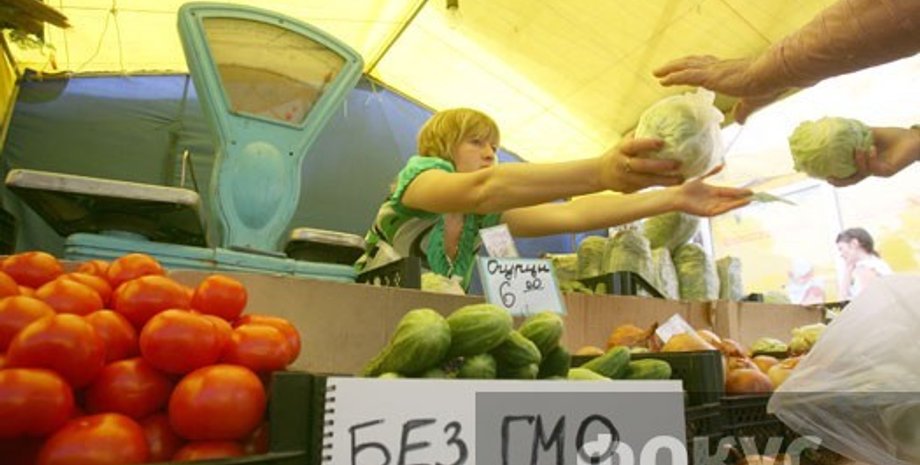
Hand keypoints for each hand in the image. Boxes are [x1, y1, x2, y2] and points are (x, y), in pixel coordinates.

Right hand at [600, 135, 683, 192]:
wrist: (600, 173)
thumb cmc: (619, 153)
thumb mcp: (625, 142)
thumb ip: (640, 134)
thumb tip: (662, 121)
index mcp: (621, 149)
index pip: (634, 145)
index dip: (647, 144)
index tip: (662, 142)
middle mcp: (621, 164)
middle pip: (641, 166)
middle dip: (660, 166)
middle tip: (678, 163)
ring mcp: (625, 178)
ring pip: (646, 181)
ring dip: (664, 180)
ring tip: (681, 178)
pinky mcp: (629, 189)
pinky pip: (647, 188)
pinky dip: (661, 185)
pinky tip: (675, 183)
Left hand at [653, 55, 787, 123]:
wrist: (772, 74)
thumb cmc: (768, 86)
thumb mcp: (752, 102)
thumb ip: (743, 111)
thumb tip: (740, 121)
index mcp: (727, 71)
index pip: (706, 67)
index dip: (694, 68)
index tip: (686, 70)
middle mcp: (718, 67)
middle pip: (692, 63)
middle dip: (677, 65)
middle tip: (663, 71)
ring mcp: (714, 70)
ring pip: (685, 66)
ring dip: (670, 69)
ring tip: (657, 73)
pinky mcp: (711, 76)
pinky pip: (687, 75)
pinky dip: (674, 77)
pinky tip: (663, 80)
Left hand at [670, 165, 752, 215]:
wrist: (676, 195)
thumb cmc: (686, 187)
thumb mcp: (701, 177)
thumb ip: (711, 171)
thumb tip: (723, 165)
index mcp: (713, 192)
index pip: (729, 192)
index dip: (740, 192)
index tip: (751, 191)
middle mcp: (713, 200)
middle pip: (731, 199)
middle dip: (742, 198)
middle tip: (755, 197)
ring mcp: (711, 206)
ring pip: (728, 205)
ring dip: (739, 203)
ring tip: (749, 200)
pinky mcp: (708, 212)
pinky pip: (722, 209)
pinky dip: (731, 206)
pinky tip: (737, 203)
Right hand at [828, 127, 919, 186]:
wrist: (914, 139)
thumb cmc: (895, 136)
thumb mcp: (871, 133)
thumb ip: (857, 133)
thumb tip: (839, 126)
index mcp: (865, 163)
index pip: (847, 172)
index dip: (835, 174)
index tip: (822, 172)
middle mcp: (871, 170)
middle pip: (851, 180)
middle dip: (839, 181)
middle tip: (828, 178)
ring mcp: (879, 171)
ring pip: (861, 172)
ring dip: (857, 161)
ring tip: (857, 149)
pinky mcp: (887, 171)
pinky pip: (874, 168)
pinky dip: (869, 158)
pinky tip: (870, 148)